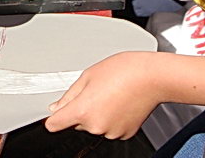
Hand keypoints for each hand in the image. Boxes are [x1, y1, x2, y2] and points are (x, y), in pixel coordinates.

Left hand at [45, 51, 160, 138]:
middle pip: (76, 122)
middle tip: (94, 91)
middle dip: (80, 110)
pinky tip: (118, 102)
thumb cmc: (123, 70)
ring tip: (110, 94)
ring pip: (94, 125)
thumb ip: (69, 95)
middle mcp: (96, 125)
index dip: (53, 118)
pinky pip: (109, 127)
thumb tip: (56, 107)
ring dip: (96, 114)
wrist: (152, 77)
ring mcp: (111, 132)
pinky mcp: (125, 134)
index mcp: (82, 110)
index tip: (54, 114)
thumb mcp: (88, 76)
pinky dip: (111, 118)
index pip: (55, 124)